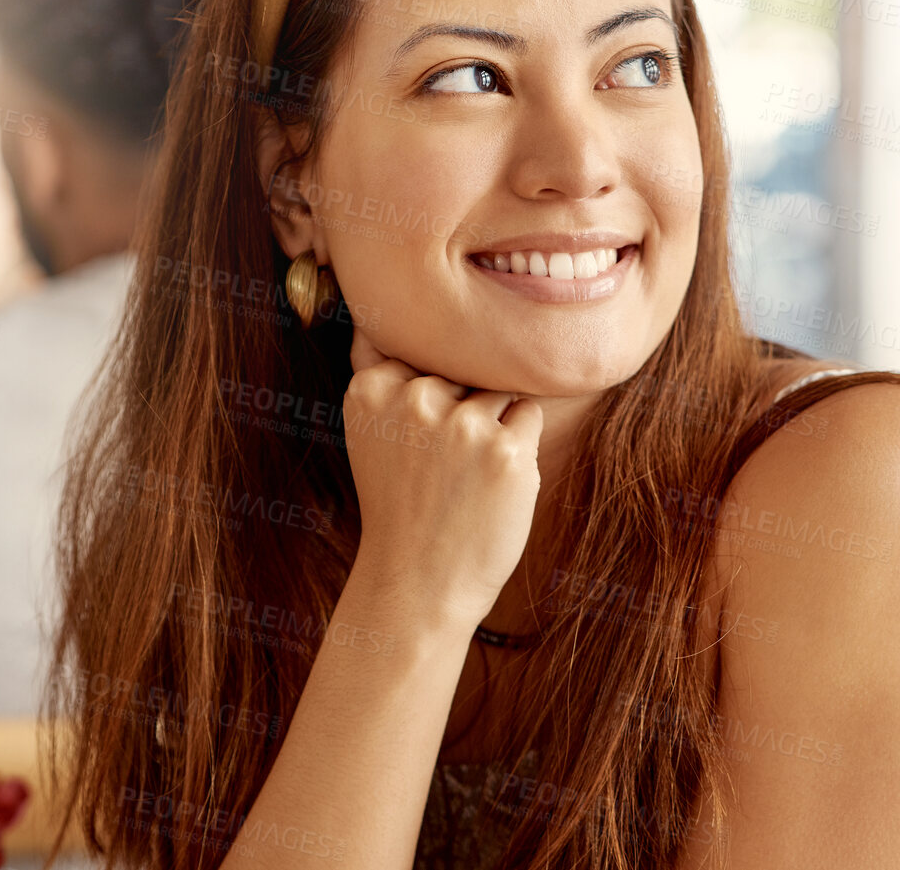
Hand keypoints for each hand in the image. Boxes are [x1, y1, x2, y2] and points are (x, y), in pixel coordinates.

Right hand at [342, 327, 543, 633]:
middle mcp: (413, 398)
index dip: (428, 392)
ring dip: (492, 422)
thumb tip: (380, 316)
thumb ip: (380, 372)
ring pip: (497, 387)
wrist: (417, 583)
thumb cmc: (401, 503)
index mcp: (372, 389)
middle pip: (463, 367)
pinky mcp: (507, 451)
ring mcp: (462, 424)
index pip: (424, 350)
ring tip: (462, 475)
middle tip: (437, 467)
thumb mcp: (372, 431)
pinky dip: (518, 444)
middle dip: (461, 405)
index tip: (412, 438)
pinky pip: (527, 414)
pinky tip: (489, 483)